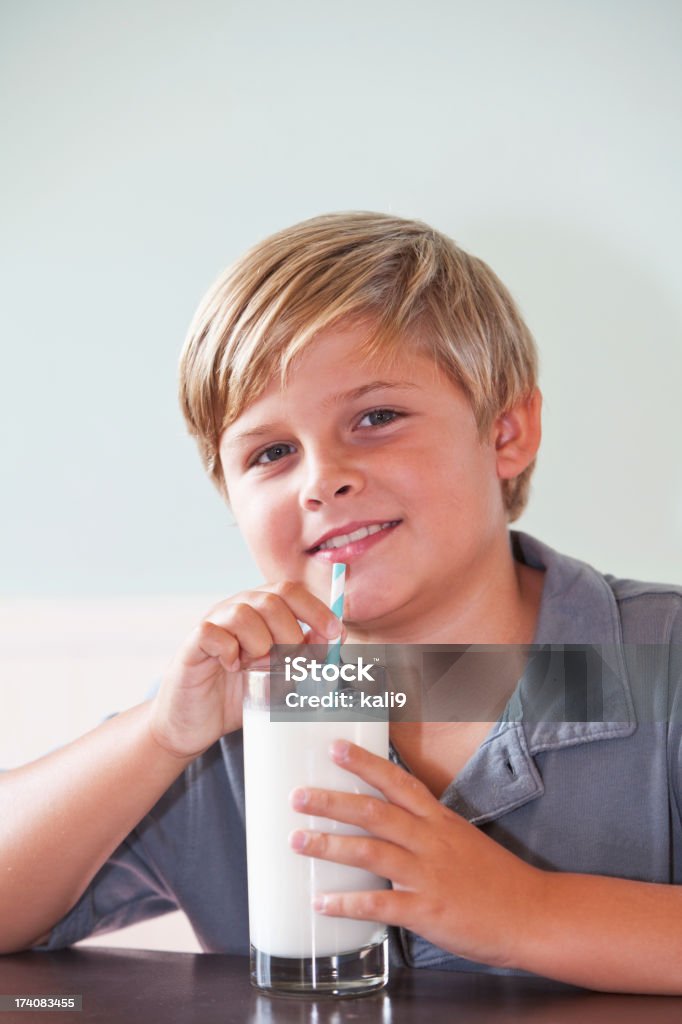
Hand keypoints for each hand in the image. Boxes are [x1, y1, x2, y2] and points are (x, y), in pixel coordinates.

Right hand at [149, 582, 341, 759]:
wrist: (193, 723)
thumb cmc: (238, 695)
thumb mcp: (281, 675)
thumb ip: (305, 655)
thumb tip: (335, 638)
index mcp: (259, 611)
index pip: (291, 591)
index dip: (316, 609)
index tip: (336, 633)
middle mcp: (235, 609)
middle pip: (271, 599)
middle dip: (290, 633)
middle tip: (289, 662)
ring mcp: (212, 624)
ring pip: (243, 614)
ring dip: (260, 644)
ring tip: (257, 666)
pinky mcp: (192, 644)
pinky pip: (213, 633)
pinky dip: (230, 651)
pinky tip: (232, 667)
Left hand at [288, 739, 541, 969]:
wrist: (532, 914)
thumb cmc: (497, 879)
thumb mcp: (462, 839)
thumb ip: (426, 830)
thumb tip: (389, 826)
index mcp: (439, 820)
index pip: (397, 782)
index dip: (365, 764)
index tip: (335, 748)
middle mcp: (431, 841)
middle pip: (375, 812)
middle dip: (332, 801)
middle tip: (298, 795)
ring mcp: (428, 875)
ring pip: (371, 852)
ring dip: (329, 845)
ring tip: (298, 839)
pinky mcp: (427, 911)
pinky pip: (380, 904)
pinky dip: (347, 903)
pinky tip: (322, 903)